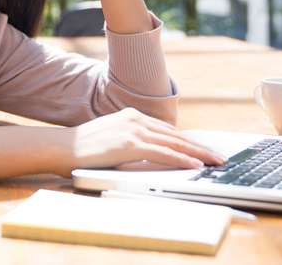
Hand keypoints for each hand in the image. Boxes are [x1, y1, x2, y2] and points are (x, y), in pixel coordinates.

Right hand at [54, 108, 226, 176]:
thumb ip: (133, 143)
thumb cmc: (84, 148)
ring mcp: (134, 129)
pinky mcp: (130, 144)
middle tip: (218, 157)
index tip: (204, 150)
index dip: (189, 142)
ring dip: (198, 154)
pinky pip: (164, 153)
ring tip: (214, 162)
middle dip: (200, 148)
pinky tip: (196, 164)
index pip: (168, 130)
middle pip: (176, 135)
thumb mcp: (113, 140)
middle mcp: (136, 119)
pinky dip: (182, 159)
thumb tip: (156, 156)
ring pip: (175, 143)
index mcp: (132, 116)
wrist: (62, 147)